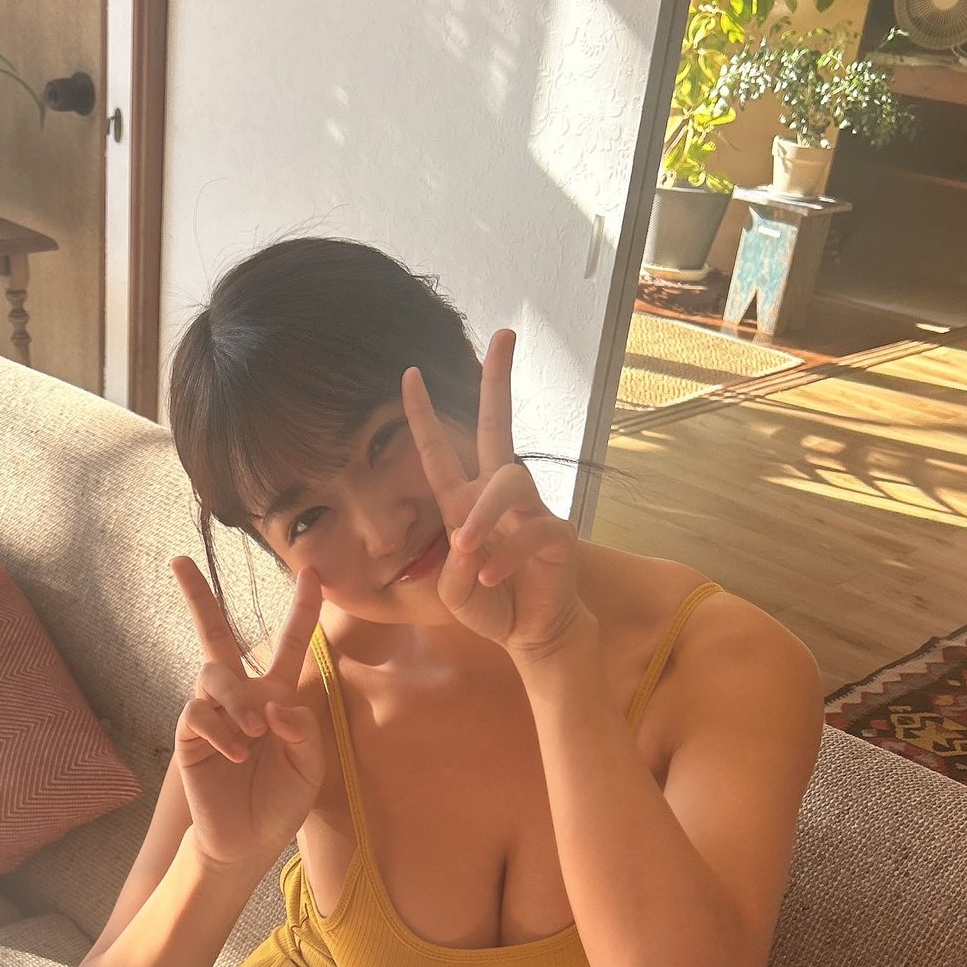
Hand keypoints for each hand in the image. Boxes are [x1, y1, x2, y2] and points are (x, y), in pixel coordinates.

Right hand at [169, 556, 325, 870]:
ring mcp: (211, 714)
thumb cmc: (282, 801)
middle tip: (179, 561)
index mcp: (277, 695)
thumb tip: (274, 703)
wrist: (248, 841)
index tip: (313, 571)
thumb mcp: (310, 768)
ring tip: (254, 733)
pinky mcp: (190, 738)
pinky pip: (196, 714)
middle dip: (199, 597)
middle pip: (216, 635)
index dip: (301, 608)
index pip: (289, 643)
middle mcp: (241, 696)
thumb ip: (303, 732)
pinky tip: (236, 754)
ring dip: (236, 699)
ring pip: (212, 673)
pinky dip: (220, 731)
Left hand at [402, 328, 597, 662]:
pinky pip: (532, 531)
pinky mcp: (557, 533)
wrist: (531, 634)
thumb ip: (455, 568)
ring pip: (508, 482)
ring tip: (468, 549)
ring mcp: (531, 510)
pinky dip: (507, 555)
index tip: (410, 373)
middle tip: (505, 333)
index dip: (423, 414)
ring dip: (484, 514)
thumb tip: (471, 542)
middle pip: (498, 425)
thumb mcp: (455, 591)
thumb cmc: (491, 605)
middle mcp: (498, 496)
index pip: (440, 451)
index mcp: (464, 502)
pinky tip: (492, 576)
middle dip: (499, 379)